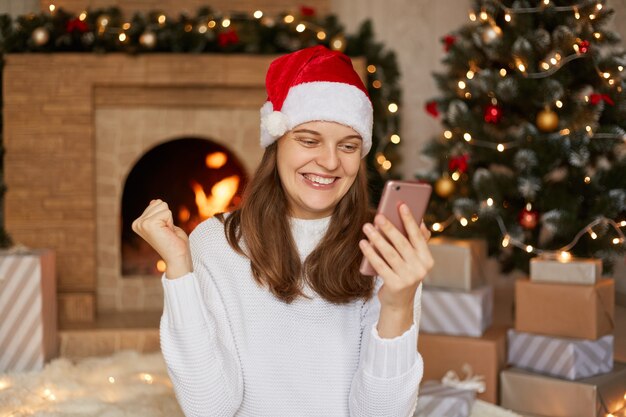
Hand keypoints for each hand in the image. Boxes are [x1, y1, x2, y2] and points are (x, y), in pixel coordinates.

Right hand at [132, 199, 191, 278]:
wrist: (177, 257)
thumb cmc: (174, 242)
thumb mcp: (165, 223)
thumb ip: (157, 213)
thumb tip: (153, 201)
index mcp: (138, 223)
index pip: (156, 203)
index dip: (166, 216)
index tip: (164, 230)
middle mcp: (137, 223)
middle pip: (159, 203)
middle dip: (167, 217)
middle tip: (167, 231)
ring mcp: (142, 224)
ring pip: (163, 206)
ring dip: (169, 219)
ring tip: (167, 232)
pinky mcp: (149, 224)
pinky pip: (167, 212)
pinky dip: (170, 222)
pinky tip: (167, 233)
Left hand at [359, 204, 433, 336]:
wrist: (399, 303)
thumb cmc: (404, 274)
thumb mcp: (414, 260)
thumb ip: (417, 242)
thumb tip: (420, 221)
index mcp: (427, 259)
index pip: (418, 236)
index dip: (410, 219)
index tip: (401, 204)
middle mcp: (421, 269)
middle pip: (402, 244)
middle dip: (389, 228)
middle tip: (378, 216)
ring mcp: (408, 278)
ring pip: (389, 253)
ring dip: (377, 238)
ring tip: (367, 227)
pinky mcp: (395, 285)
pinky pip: (380, 265)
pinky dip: (370, 253)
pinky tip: (363, 243)